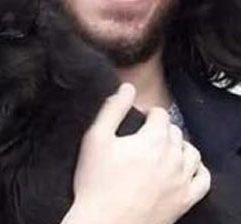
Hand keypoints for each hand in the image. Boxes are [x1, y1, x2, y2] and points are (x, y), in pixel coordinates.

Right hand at [63, 83, 210, 223]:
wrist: (105, 222)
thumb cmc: (96, 182)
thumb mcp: (95, 139)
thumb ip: (112, 110)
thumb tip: (127, 88)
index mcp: (153, 140)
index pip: (160, 114)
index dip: (146, 113)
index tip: (135, 120)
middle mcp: (174, 158)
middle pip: (175, 132)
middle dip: (160, 129)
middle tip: (142, 137)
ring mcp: (182, 180)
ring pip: (191, 152)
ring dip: (178, 146)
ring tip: (162, 150)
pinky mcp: (185, 200)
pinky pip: (203, 179)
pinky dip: (197, 170)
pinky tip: (184, 169)